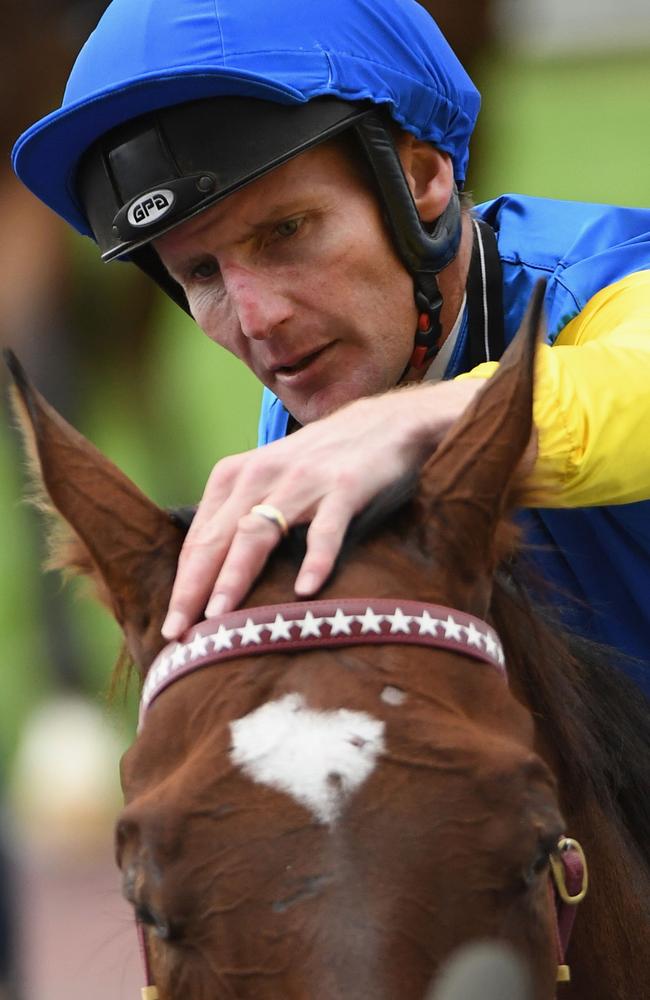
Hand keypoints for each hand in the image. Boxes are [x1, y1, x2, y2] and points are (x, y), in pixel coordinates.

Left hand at [161, 379, 484, 638]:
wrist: (382, 422)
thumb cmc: (319, 461)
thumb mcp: (269, 480)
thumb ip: (240, 517)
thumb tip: (208, 576)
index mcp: (234, 476)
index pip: (198, 539)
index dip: (182, 584)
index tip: (170, 627)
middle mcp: (260, 476)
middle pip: (217, 540)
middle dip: (193, 589)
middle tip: (177, 632)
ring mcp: (301, 481)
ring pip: (257, 534)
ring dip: (235, 576)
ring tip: (220, 616)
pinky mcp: (343, 487)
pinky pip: (325, 530)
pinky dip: (315, 560)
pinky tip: (305, 591)